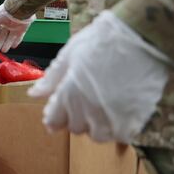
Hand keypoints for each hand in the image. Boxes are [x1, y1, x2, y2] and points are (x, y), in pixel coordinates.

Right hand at [0, 3, 34, 52]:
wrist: (17, 10)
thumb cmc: (5, 12)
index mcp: (0, 21)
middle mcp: (7, 24)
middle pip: (3, 36)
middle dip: (0, 43)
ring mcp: (15, 27)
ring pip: (10, 38)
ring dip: (7, 44)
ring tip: (3, 50)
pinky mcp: (22, 29)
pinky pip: (19, 37)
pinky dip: (16, 42)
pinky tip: (13, 46)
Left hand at [28, 11, 170, 143]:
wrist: (140, 38)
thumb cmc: (101, 41)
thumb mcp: (69, 55)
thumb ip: (52, 78)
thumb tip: (33, 94)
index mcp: (69, 93)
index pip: (54, 120)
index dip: (53, 116)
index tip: (57, 110)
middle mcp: (89, 109)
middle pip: (75, 128)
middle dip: (74, 117)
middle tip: (82, 100)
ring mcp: (113, 116)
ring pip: (98, 135)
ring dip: (96, 126)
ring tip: (100, 107)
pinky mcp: (135, 118)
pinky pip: (122, 135)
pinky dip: (118, 127)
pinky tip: (119, 111)